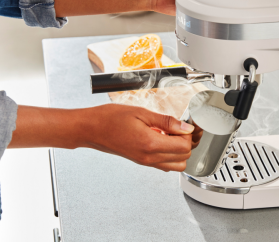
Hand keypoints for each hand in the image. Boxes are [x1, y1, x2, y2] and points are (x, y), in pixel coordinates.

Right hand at [81, 104, 195, 171]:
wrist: (91, 129)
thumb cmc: (110, 118)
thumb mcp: (141, 113)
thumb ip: (166, 121)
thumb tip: (185, 127)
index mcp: (150, 144)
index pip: (184, 147)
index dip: (186, 133)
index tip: (181, 123)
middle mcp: (149, 158)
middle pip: (183, 158)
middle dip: (184, 142)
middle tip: (175, 128)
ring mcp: (145, 162)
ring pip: (176, 165)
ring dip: (178, 150)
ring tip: (168, 134)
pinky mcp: (142, 162)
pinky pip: (164, 164)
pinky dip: (168, 154)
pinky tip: (159, 139)